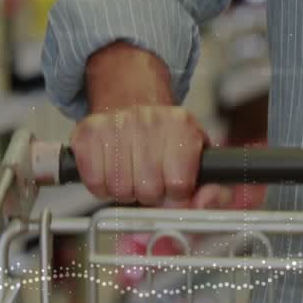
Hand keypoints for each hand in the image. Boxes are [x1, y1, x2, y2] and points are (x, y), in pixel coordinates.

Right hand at [70, 104, 265, 209]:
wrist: (131, 100)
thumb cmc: (166, 138)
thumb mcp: (200, 158)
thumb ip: (214, 190)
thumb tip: (206, 202)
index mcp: (182, 126)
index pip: (179, 187)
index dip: (175, 195)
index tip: (172, 185)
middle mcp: (149, 121)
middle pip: (148, 192)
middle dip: (150, 194)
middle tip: (150, 179)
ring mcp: (116, 125)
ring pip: (120, 191)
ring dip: (126, 191)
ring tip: (131, 174)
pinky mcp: (88, 133)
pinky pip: (95, 183)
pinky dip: (102, 186)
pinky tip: (111, 170)